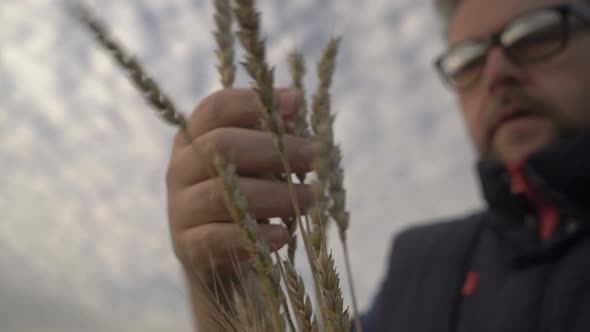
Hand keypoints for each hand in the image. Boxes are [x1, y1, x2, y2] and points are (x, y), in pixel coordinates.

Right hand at [166, 88, 313, 282]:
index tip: (296, 104)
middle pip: (219, 145)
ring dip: (273, 196)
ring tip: (311, 200)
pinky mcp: (187, 245)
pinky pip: (217, 238)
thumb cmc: (248, 198)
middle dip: (272, 149)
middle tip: (313, 158)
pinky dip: (254, 237)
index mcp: (196, 137)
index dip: (253, 102)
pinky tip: (283, 236)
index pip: (216, 109)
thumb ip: (272, 137)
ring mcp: (180, 207)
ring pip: (221, 194)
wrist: (222, 258)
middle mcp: (181, 168)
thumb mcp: (258, 165)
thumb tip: (294, 106)